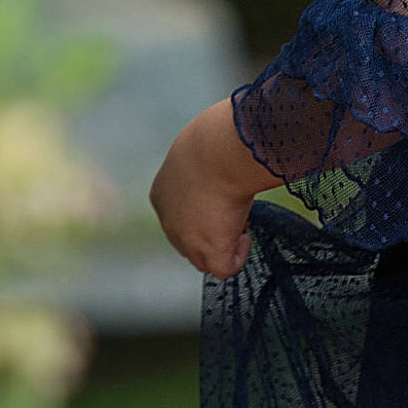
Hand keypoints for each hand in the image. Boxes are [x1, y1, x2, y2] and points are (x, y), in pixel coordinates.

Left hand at [149, 101, 273, 278]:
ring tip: (242, 222)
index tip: (222, 197)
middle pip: (188, 244)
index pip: (178, 218)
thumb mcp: (200, 149)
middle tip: (235, 211)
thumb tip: (223, 158)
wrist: (220, 151)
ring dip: (224, 245)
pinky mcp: (211, 250)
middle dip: (211, 233)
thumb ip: (203, 163)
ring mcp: (187, 239)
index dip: (202, 214)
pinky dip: (238, 256)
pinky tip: (246, 235)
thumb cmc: (215, 139)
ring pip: (204, 260)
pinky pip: (225, 268)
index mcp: (161, 195)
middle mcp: (168, 222)